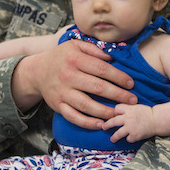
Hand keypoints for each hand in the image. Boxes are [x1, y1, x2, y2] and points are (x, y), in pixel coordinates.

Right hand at [12, 39, 136, 127]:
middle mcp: (68, 76)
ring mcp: (62, 92)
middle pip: (97, 88)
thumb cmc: (61, 57)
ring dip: (105, 111)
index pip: (101, 69)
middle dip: (118, 95)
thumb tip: (112, 57)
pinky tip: (101, 124)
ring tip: (119, 113)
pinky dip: (87, 123)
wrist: (36, 71)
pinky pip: (73, 117)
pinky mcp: (57, 105)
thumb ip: (94, 49)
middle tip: (133, 100)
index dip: (118, 77)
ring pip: (86, 105)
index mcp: (75, 59)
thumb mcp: (75, 45)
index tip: (131, 83)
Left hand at [103, 103, 155, 142]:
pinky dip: (129, 138)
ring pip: (118, 134)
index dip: (116, 112)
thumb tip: (117, 112)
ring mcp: (130, 127)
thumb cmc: (147, 113)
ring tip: (112, 139)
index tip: (115, 115)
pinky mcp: (134, 136)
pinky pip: (128, 139)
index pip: (116, 109)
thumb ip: (127, 108)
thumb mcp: (136, 106)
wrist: (157, 120)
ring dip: (114, 137)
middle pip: (113, 121)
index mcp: (128, 109)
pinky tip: (132, 137)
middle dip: (107, 125)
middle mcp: (127, 118)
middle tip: (103, 127)